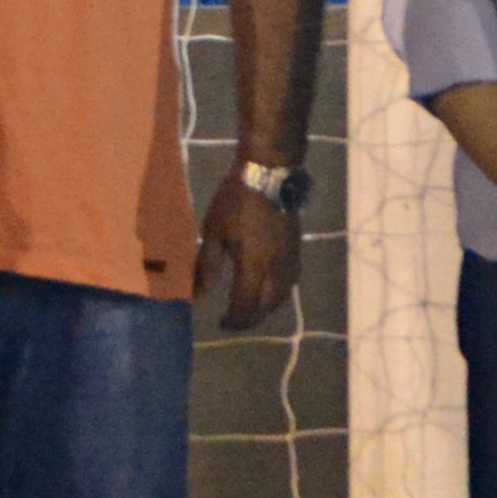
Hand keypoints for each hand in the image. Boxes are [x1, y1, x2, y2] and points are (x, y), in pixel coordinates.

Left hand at [201, 169, 301, 330]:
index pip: (245, 304)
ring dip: (266, 309)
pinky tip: (269, 291)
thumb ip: (207, 265)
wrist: (268, 173)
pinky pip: (290, 283)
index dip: (234, 319)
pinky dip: (278, 295)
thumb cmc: (236, 199)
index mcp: (253, 265)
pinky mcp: (296, 250)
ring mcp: (289, 260)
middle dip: (250, 319)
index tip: (221, 323)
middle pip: (266, 306)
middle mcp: (275, 268)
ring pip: (282, 297)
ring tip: (250, 310)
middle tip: (235, 322)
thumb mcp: (213, 231)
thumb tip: (200, 294)